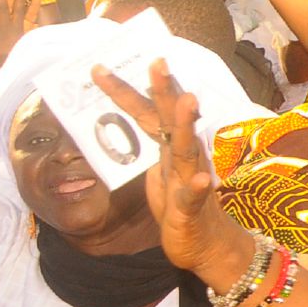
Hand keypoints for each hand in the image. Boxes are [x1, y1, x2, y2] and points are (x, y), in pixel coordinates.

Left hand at [91, 60, 243, 282]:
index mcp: (168, 148)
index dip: (124, 92)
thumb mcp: (161, 171)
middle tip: (157, 62)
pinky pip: (194, 197)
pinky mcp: (192, 209)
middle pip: (170, 120)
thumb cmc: (182, 206)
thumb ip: (156, 141)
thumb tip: (139, 110)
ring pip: (186, 150)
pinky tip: (199, 179)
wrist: (208, 245)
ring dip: (187, 126)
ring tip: (188, 102)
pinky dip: (197, 187)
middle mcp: (181, 157)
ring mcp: (189, 180)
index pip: (147, 113)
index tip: (98, 69)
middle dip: (164, 90)